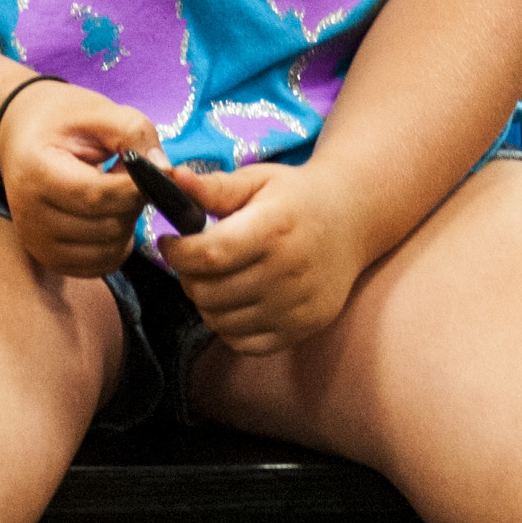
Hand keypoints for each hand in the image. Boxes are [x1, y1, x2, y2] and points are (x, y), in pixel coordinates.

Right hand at [0, 79, 155, 276]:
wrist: (21, 139)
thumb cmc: (62, 123)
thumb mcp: (98, 111)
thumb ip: (133, 132)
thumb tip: (164, 170)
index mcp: (36, 173)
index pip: (97, 196)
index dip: (135, 188)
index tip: (150, 172)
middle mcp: (30, 215)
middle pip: (106, 226)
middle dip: (132, 203)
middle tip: (129, 178)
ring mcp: (37, 242)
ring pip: (108, 250)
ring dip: (126, 224)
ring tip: (116, 194)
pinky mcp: (49, 258)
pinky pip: (101, 264)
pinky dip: (117, 244)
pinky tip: (109, 215)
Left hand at [160, 159, 365, 353]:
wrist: (351, 221)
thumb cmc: (295, 198)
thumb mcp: (257, 181)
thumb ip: (214, 186)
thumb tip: (173, 178)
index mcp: (273, 228)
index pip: (209, 255)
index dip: (177, 253)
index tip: (169, 243)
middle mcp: (288, 270)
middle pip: (210, 293)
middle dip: (188, 277)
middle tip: (193, 262)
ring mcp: (298, 304)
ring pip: (221, 322)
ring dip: (206, 303)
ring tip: (214, 280)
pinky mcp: (303, 327)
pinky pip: (245, 343)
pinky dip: (229, 327)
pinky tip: (234, 302)